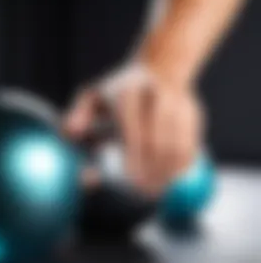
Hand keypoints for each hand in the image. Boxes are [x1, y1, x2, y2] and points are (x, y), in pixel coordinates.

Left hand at [63, 63, 203, 196]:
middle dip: (152, 171)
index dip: (134, 158)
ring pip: (178, 145)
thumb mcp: (93, 96)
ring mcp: (179, 103)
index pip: (133, 130)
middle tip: (144, 194)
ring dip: (168, 172)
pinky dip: (182, 165)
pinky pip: (191, 143)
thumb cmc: (118, 92)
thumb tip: (69, 133)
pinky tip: (173, 179)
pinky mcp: (193, 113)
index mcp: (129, 92)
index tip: (130, 182)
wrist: (159, 68)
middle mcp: (157, 95)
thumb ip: (78, 115)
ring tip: (157, 191)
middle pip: (158, 141)